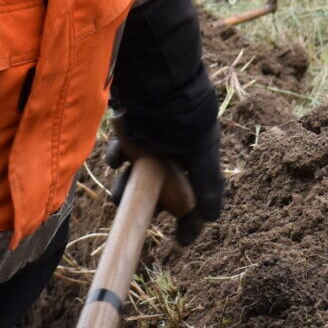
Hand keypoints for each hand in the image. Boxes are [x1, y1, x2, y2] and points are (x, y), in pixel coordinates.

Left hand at [109, 129, 222, 245]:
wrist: (158, 85)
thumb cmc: (187, 120)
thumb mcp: (203, 154)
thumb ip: (208, 186)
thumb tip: (212, 218)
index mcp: (193, 162)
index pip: (192, 200)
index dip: (188, 222)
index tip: (180, 242)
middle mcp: (170, 157)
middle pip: (158, 193)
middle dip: (147, 205)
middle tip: (139, 210)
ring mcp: (148, 147)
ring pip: (134, 179)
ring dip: (125, 189)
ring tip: (119, 194)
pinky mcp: (128, 136)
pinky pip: (119, 155)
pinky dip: (116, 159)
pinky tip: (117, 160)